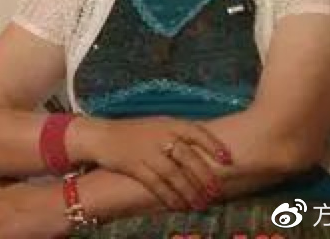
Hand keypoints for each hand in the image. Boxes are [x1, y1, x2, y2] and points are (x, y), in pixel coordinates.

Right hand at [72, 116, 230, 210]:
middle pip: (187, 157)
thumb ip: (180, 134)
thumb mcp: (158, 125)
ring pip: (173, 174)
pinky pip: (156, 184)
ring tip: (200, 204)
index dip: (213, 145)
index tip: (227, 160)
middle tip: (216, 192)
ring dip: (189, 191)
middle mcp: (159, 136)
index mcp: (168, 123)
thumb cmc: (135, 132)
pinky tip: (179, 206)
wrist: (102, 135)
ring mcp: (146, 151)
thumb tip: (208, 150)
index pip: (195, 131)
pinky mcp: (134, 166)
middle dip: (204, 176)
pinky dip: (169, 197)